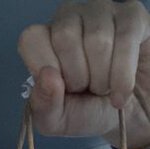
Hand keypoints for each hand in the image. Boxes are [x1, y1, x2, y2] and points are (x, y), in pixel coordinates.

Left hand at [18, 0, 149, 148]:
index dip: (45, 69)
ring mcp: (101, 12)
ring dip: (102, 78)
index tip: (60, 88)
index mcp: (44, 39)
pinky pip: (126, 39)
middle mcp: (70, 18)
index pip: (31, 39)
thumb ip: (43, 105)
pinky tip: (121, 92)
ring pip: (98, 39)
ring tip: (103, 87)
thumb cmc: (88, 111)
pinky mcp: (132, 16)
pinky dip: (123, 77)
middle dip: (77, 77)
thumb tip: (47, 76)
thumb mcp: (57, 120)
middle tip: (84, 89)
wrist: (128, 115)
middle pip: (65, 37)